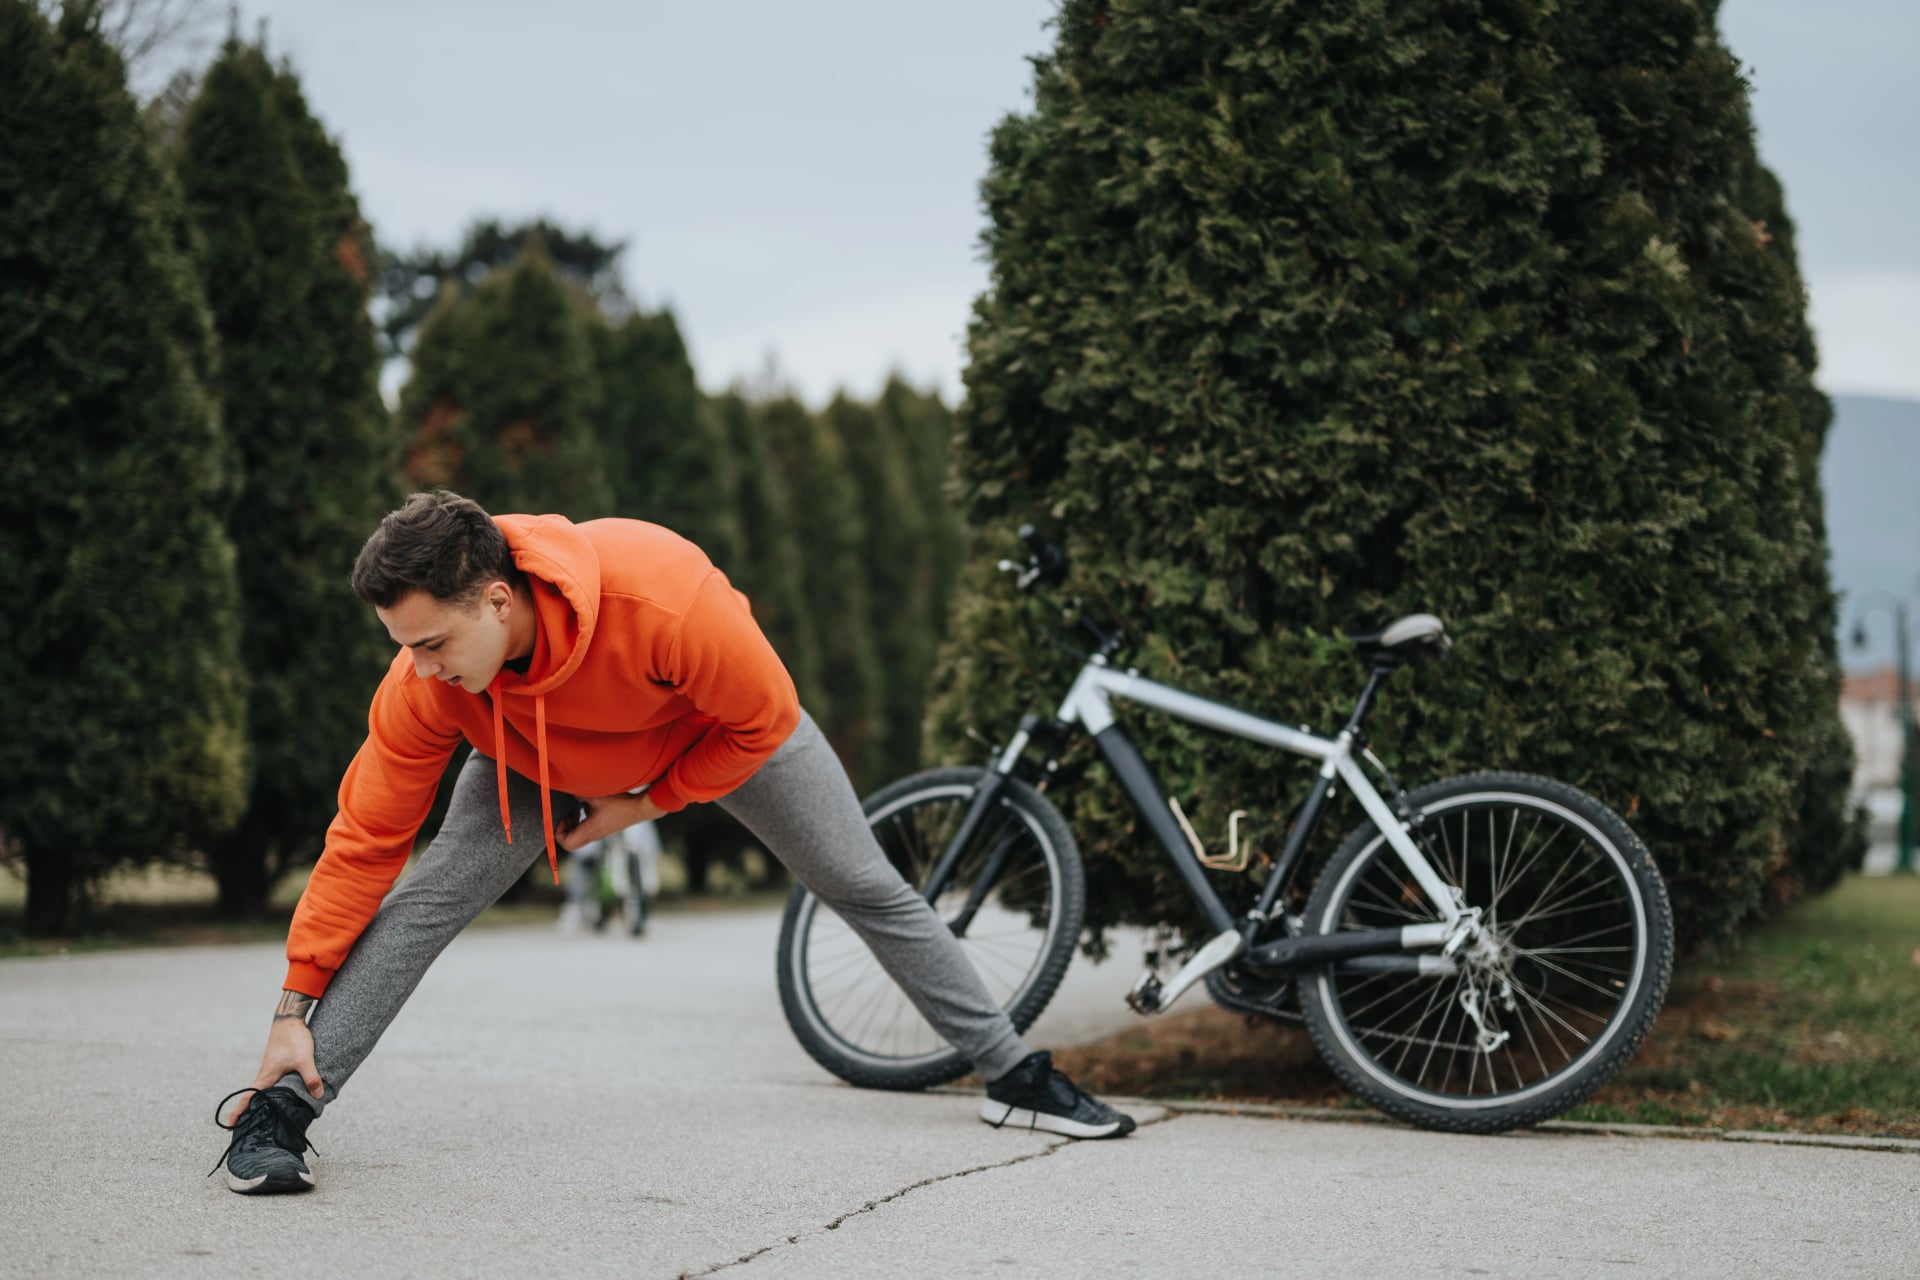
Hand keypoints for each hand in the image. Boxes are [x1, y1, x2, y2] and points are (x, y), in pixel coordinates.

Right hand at [225, 995, 323, 1124]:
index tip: (229, 1127)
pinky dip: (269, 1093)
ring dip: (259, 1103)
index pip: (247, 1099)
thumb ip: (311, 1078)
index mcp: (265, 1077)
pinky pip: (269, 1084)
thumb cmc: (293, 1039)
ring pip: (261, 1091)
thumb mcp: (304, 1060)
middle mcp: (264, 1075)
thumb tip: (318, 1096)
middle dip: (247, 1113)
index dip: (237, 1114)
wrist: (290, 1020)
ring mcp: (269, 1070)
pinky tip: (278, 1097)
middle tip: (244, 1130)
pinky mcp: (276, 1065)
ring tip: (261, 1117)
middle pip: (251, 1098)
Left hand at [558, 790, 665, 851]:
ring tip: (578, 809)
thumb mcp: (596, 796)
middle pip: (571, 843)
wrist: (640, 809)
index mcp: (590, 831)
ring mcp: (600, 833)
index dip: (559, 832)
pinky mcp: (605, 828)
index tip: (563, 817)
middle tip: (569, 814)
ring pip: (579, 836)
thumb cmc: (620, 804)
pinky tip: (589, 806)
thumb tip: (571, 794)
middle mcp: (594, 835)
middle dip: (565, 829)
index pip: (567, 844)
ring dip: (574, 824)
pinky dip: (583, 820)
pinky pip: (587, 829)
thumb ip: (579, 795)